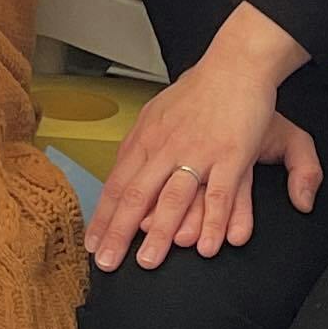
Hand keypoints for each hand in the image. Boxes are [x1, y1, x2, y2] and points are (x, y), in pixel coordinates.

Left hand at [86, 51, 320, 270]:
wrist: (235, 65)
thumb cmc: (197, 92)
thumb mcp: (157, 115)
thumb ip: (142, 147)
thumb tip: (124, 173)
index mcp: (146, 139)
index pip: (118, 183)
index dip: (104, 216)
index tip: (92, 243)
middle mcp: (166, 147)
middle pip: (136, 196)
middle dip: (119, 232)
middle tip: (106, 263)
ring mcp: (198, 152)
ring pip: (172, 199)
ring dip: (159, 234)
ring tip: (148, 263)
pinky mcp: (231, 155)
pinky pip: (219, 196)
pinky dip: (213, 224)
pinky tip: (206, 248)